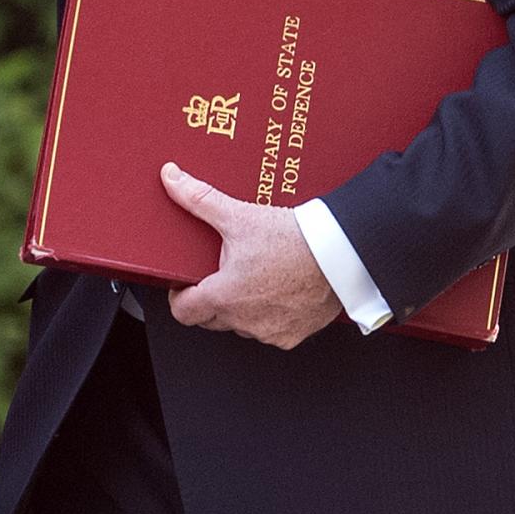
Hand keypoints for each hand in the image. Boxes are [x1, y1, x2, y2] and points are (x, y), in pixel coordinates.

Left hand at [162, 163, 344, 348]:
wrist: (342, 252)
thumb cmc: (294, 239)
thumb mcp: (239, 216)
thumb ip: (199, 199)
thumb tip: (172, 178)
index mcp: (224, 296)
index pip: (184, 312)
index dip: (180, 296)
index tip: (185, 284)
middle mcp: (245, 321)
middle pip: (211, 319)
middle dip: (210, 299)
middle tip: (221, 274)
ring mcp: (270, 332)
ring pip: (242, 325)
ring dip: (242, 308)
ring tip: (253, 279)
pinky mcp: (294, 335)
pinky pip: (271, 331)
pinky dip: (270, 316)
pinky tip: (277, 291)